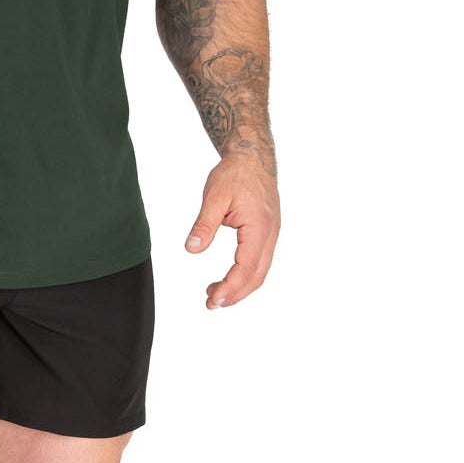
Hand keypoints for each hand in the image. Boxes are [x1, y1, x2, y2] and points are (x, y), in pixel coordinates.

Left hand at [185, 155, 279, 308]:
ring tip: (214, 295)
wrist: (253, 158)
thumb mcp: (214, 197)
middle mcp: (270, 235)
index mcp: (259, 228)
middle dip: (235, 294)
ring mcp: (271, 235)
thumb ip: (204, 225)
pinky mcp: (267, 234)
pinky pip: (259, 262)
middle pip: (256, 276)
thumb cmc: (235, 174)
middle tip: (211, 304)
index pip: (246, 267)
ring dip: (240, 287)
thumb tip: (192, 250)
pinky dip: (245, 276)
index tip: (213, 299)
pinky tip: (228, 278)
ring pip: (260, 272)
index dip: (230, 287)